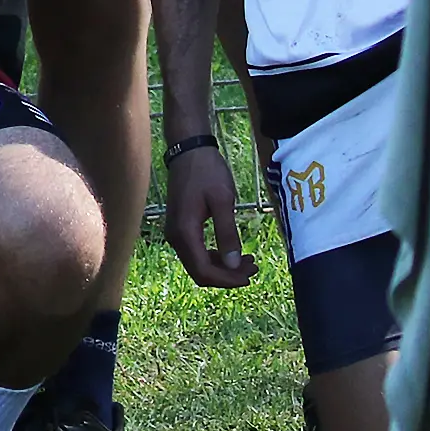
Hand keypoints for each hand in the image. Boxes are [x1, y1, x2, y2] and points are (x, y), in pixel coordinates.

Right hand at [164, 140, 256, 287]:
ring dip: (223, 268)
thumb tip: (234, 265)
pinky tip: (233, 252)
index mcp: (185, 232)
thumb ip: (228, 234)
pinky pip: (196, 252)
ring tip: (248, 261)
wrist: (188, 151)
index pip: (203, 271)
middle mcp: (175, 237)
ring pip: (198, 264)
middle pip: (200, 272)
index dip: (227, 279)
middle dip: (227, 276)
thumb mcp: (223, 201)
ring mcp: (176, 233)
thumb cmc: (207, 172)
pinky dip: (215, 257)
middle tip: (254, 267)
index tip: (250, 275)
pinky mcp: (180, 228)